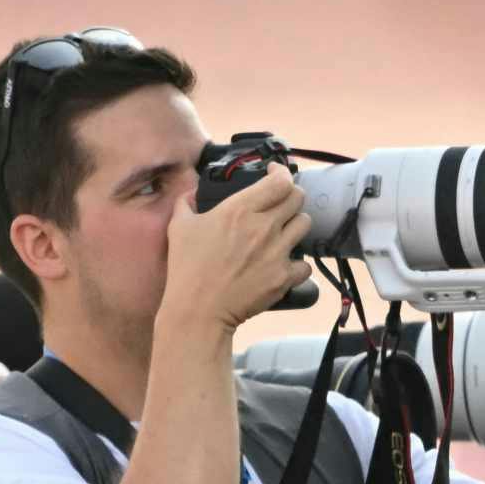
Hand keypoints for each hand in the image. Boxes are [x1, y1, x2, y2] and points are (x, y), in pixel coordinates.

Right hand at [160, 167, 313, 334]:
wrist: (199, 310)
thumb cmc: (188, 268)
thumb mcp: (179, 226)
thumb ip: (186, 202)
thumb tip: (191, 193)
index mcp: (240, 209)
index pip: (281, 180)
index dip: (282, 173)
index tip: (276, 174)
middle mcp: (264, 226)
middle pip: (298, 198)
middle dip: (291, 196)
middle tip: (281, 203)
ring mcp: (277, 252)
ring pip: (305, 225)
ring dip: (296, 225)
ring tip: (284, 232)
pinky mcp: (283, 277)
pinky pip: (305, 264)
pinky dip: (298, 264)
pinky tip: (285, 265)